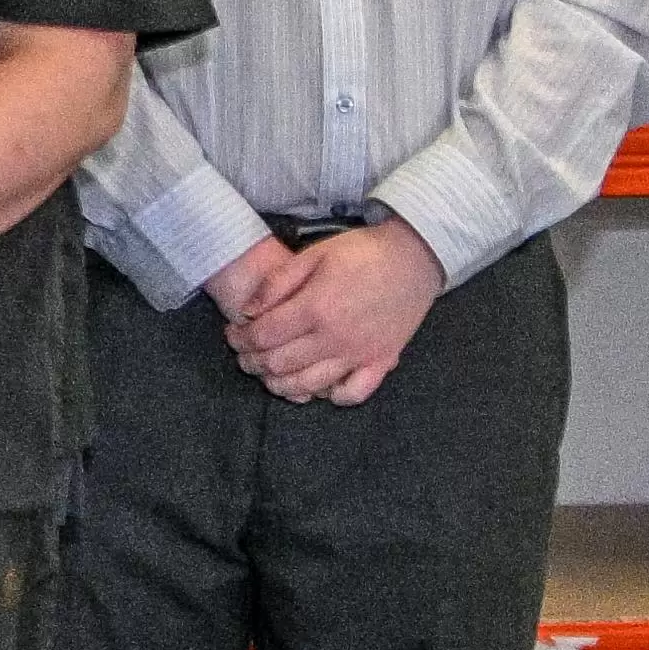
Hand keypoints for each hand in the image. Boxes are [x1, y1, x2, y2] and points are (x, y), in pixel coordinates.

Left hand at [226, 214, 442, 405]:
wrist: (415, 258)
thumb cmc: (362, 252)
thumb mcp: (313, 255)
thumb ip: (276, 283)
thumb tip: (248, 311)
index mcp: (315, 309)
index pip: (264, 337)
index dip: (241, 339)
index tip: (233, 335)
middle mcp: (335, 338)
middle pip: (281, 364)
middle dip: (253, 363)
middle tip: (244, 357)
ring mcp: (360, 354)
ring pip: (310, 385)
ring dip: (282, 385)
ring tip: (269, 376)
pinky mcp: (382, 361)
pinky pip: (354, 393)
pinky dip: (332, 396)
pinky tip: (319, 387)